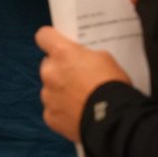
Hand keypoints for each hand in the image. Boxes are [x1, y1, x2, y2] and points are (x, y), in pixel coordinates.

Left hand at [36, 26, 131, 142]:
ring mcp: (48, 96)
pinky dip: (62, 112)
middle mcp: (49, 72)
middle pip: (48, 65)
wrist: (114, 120)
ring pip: (50, 89)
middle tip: (77, 77)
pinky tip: (77, 115)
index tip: (57, 44)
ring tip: (80, 100)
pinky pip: (53, 110)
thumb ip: (85, 55)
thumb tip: (80, 60)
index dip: (51, 39)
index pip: (44, 36)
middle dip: (59, 69)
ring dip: (60, 91)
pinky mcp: (50, 117)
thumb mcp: (104, 58)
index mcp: (62, 53)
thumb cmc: (112, 85)